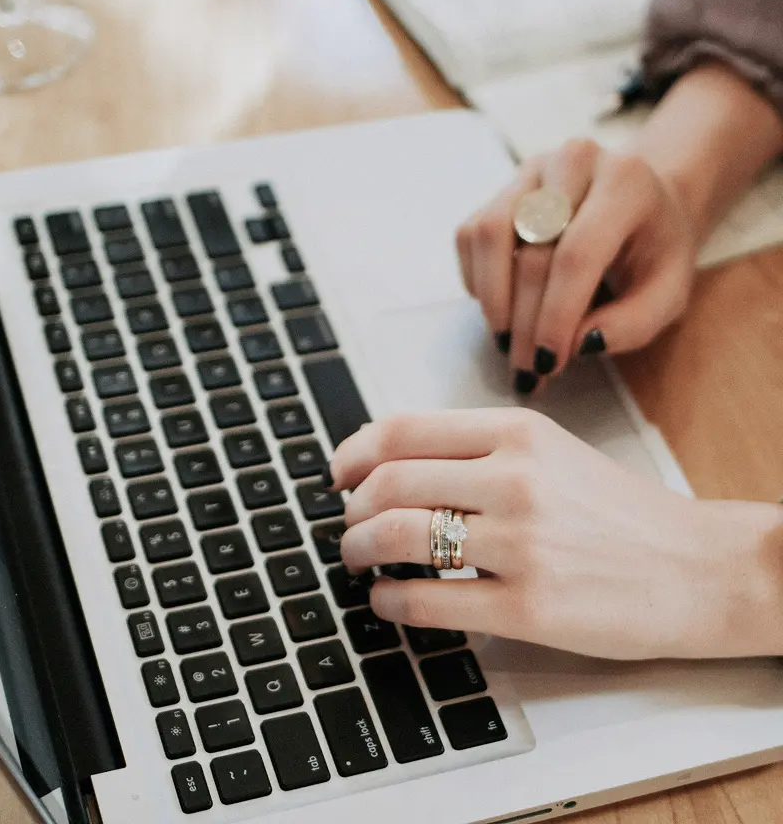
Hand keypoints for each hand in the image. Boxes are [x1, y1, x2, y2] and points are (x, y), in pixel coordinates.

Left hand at [330, 409, 782, 659]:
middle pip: (389, 483)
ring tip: (358, 559)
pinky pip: (426, 600)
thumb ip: (478, 450)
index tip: (338, 473)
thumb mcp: (552, 453)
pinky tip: (387, 600)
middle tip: (346, 524)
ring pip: (397, 536)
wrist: (699, 567)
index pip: (404, 429)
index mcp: (518, 432)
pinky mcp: (528, 607)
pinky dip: (389, 600)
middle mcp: (516, 479)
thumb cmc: (620, 512)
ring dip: (358, 549)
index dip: (354, 451)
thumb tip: (394, 465)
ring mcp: (522, 543)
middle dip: (350, 508)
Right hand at [456, 140, 695, 393]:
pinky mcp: (500, 188)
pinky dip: (478, 281)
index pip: (577, 254)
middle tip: (526, 369)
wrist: (640, 202)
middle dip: (525, 323)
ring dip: (493, 301)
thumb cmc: (653, 252)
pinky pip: (470, 237)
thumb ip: (633, 324)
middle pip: (531, 252)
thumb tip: (579, 344)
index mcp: (626, 183)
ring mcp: (530, 171)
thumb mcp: (668, 294)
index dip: (555, 315)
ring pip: (489, 236)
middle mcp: (573, 163)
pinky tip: (502, 307)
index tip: (548, 363)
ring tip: (508, 341)